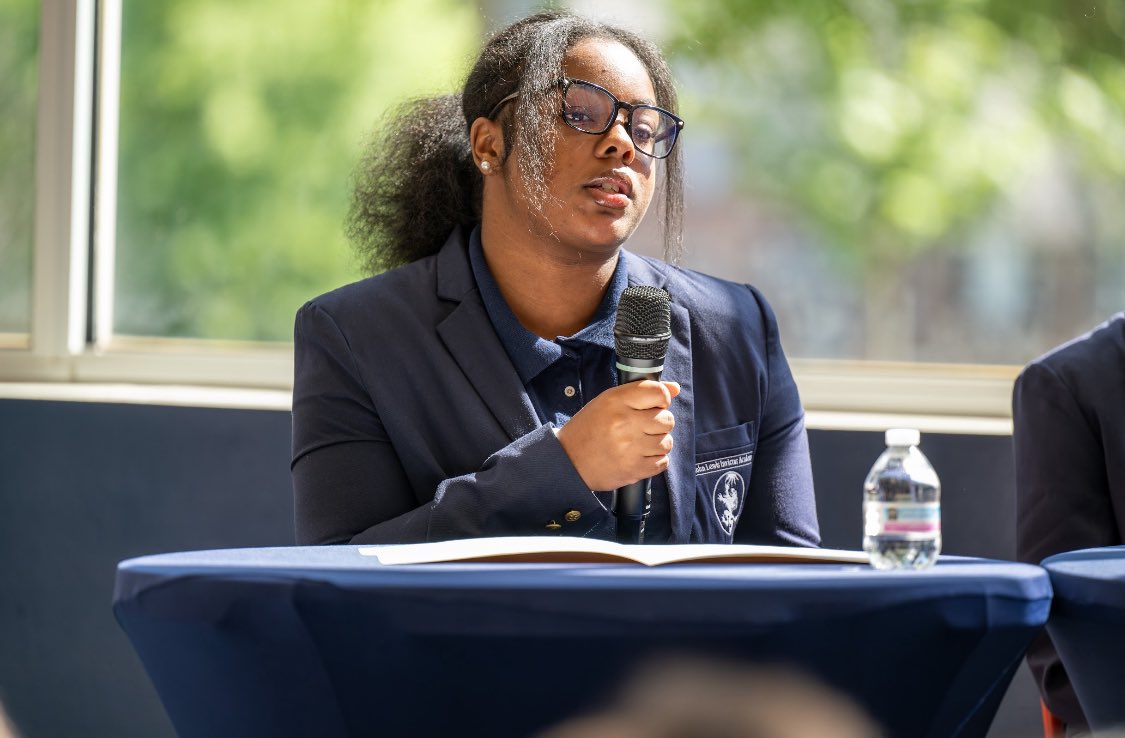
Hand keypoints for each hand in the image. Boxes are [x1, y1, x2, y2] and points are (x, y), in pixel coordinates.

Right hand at [555, 380, 679, 490]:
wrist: (568, 461)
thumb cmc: (588, 428)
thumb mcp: (608, 402)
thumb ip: (642, 392)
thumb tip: (674, 388)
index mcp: (616, 401)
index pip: (658, 392)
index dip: (661, 398)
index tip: (654, 404)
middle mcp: (625, 423)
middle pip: (667, 419)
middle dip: (659, 422)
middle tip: (643, 426)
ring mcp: (631, 448)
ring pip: (667, 442)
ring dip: (657, 442)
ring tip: (640, 443)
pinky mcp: (634, 469)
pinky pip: (663, 462)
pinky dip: (655, 459)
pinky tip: (640, 455)